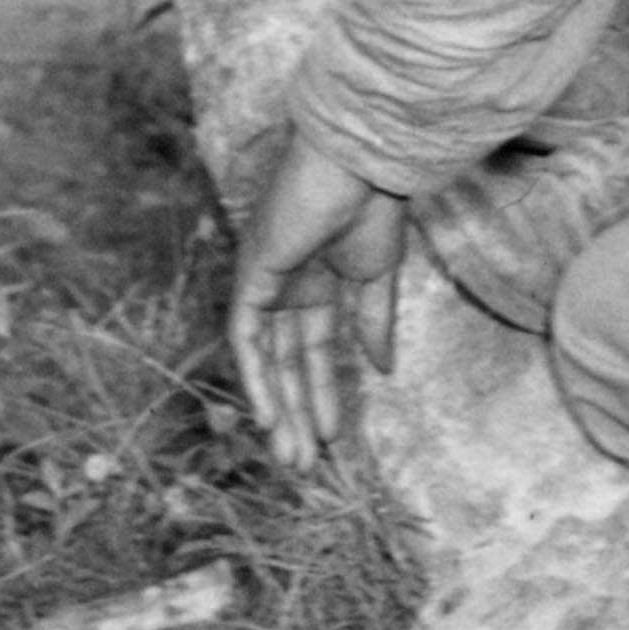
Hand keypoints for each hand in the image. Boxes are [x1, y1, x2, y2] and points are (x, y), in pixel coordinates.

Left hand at [224, 123, 411, 473]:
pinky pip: (246, 336)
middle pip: (285, 363)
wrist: (364, 164)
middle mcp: (284, 286)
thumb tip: (382, 370)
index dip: (322, 395)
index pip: (311, 352)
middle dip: (296, 414)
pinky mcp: (252, 274)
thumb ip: (374, 324)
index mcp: (315, 283)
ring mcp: (264, 280)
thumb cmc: (374, 206)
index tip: (333, 438)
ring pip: (265, 358)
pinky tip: (270, 416)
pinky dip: (255, 377)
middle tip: (304, 465)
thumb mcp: (377, 278)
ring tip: (293, 455)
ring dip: (278, 407)